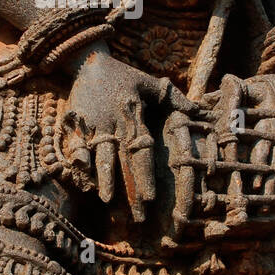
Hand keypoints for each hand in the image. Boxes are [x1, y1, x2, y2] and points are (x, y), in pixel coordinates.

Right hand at [67, 47, 197, 219]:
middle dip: (128, 188)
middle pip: (121, 161)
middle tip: (137, 213)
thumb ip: (173, 98)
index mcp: (131, 114)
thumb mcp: (148, 83)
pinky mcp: (75, 124)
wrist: (86, 60)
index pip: (140, 150)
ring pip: (98, 155)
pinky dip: (79, 163)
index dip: (144, 175)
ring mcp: (91, 124)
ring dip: (103, 179)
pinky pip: (76, 148)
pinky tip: (84, 179)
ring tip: (107, 200)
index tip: (150, 198)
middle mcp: (112, 122)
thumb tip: (200, 110)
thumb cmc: (122, 74)